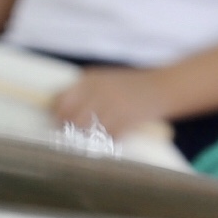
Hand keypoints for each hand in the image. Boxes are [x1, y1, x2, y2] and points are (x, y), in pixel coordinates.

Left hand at [51, 66, 169, 139]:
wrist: (161, 88)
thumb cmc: (130, 84)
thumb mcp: (104, 78)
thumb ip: (84, 89)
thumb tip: (58, 105)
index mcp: (91, 80)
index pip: (62, 99)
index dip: (57, 112)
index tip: (58, 119)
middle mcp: (98, 93)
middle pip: (71, 118)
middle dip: (68, 127)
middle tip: (70, 132)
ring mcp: (111, 108)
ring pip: (86, 130)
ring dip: (85, 136)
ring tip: (89, 135)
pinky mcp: (124, 122)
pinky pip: (105, 137)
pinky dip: (105, 139)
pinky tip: (109, 135)